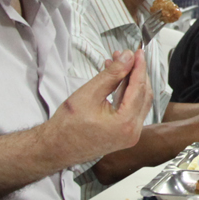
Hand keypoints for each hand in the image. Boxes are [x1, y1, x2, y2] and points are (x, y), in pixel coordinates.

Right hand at [43, 51, 151, 167]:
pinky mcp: (124, 134)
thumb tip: (128, 58)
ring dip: (130, 82)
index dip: (139, 67)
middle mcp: (132, 132)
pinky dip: (125, 93)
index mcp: (126, 124)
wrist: (56, 147)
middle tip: (127, 56)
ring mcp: (129, 135)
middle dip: (136, 72)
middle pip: (143, 94)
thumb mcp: (90, 93)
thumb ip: (112, 74)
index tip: (138, 52)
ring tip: (118, 64)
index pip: (139, 88)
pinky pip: (130, 109)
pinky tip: (116, 80)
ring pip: (138, 101)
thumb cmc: (67, 126)